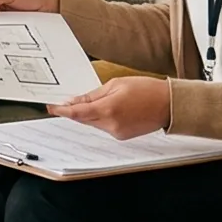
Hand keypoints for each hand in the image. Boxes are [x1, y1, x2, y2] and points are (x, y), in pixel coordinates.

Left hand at [48, 77, 171, 137]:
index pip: (77, 113)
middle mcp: (111, 124)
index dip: (62, 111)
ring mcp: (117, 132)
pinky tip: (111, 109)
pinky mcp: (122, 136)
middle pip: (84, 119)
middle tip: (67, 102)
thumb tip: (75, 101)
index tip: (52, 107)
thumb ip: (93, 95)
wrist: (169, 105)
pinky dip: (101, 119)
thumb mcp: (116, 84)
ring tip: (103, 101)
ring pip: (94, 124)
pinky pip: (104, 127)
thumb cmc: (147, 90)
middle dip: (76, 111)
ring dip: (90, 114)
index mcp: (108, 109)